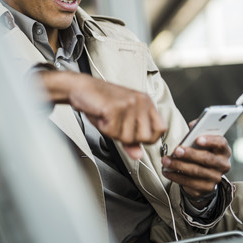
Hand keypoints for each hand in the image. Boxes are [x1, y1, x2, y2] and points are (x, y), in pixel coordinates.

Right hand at [38, 70, 165, 158]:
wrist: (81, 88)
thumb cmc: (100, 102)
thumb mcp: (120, 121)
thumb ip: (130, 139)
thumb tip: (138, 154)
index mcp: (146, 102)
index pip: (161, 129)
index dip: (149, 138)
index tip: (135, 136)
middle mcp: (141, 101)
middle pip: (146, 137)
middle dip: (128, 138)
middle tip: (117, 126)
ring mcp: (130, 103)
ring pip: (128, 137)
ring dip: (113, 132)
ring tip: (108, 118)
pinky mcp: (116, 107)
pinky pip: (113, 132)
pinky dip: (104, 128)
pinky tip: (102, 116)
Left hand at [161, 134, 230, 201]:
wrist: (205, 174)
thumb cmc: (202, 151)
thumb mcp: (203, 140)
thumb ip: (199, 131)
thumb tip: (193, 125)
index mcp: (223, 150)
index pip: (221, 143)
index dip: (210, 141)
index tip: (197, 139)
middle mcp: (223, 164)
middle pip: (207, 159)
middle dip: (190, 154)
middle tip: (176, 150)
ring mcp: (215, 177)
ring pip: (196, 171)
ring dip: (178, 165)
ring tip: (166, 161)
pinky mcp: (206, 188)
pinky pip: (190, 183)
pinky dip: (176, 176)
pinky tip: (167, 171)